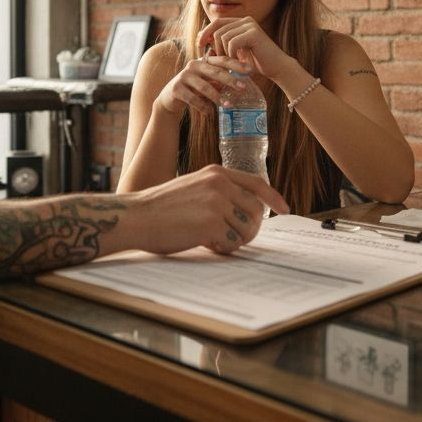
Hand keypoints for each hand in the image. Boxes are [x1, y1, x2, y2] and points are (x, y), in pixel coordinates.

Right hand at [128, 165, 289, 254]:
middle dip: (250, 229)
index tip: (285, 208)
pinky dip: (223, 249)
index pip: (256, 183)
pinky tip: (205, 244)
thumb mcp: (193, 187)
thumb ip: (219, 192)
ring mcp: (217, 203)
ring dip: (235, 240)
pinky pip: (233, 243)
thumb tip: (247, 211)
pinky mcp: (211, 224)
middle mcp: (220, 184)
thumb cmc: (161, 208)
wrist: (137, 217)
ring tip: (214, 240)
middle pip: (256, 211)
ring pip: (247, 230)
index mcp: (216, 173)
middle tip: (231, 237)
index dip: (273, 197)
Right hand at [153, 53, 248, 115]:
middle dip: (230, 80)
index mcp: (203, 61)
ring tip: (229, 105)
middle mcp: (193, 66)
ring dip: (218, 97)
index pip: (222, 60)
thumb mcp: (207, 81)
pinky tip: (210, 112)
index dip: (237, 64)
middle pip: (215, 71)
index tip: (250, 70)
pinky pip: (193, 99)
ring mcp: (183, 76)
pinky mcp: (176, 89)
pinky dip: (203, 106)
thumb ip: (220, 80)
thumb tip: (243, 82)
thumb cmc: (194, 89)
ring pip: (204, 87)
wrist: (170, 98)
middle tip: (243, 88)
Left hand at [197, 17, 294, 82]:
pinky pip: (232, 42)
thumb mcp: (234, 53)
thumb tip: (200, 39)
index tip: (199, 44)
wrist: (276, 68)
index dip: (205, 32)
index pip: (217, 22)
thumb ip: (221, 45)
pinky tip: (238, 61)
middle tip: (217, 59)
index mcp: (241, 22)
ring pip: (223, 36)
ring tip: (231, 62)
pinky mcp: (253, 33)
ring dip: (224, 52)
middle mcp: (246, 20)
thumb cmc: (255, 63)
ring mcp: (250, 25)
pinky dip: (232, 54)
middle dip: (214, 45)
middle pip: (218, 28)